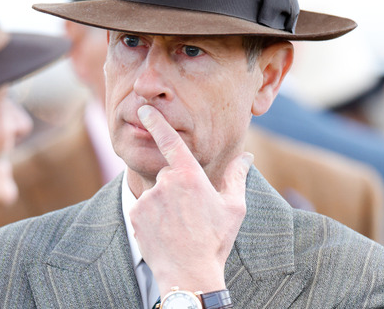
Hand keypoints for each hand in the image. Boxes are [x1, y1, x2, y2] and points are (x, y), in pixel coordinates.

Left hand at [130, 105, 252, 296]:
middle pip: (168, 174)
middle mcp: (165, 182)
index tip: (144, 109)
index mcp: (189, 175)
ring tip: (179, 226)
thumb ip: (237, 176)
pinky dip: (152, 217)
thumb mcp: (234, 207)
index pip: (169, 140)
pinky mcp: (135, 215)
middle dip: (177, 187)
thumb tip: (247, 156)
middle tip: (191, 214)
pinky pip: (144, 208)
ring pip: (156, 192)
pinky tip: (165, 232)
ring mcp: (148, 199)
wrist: (190, 274)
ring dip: (165, 203)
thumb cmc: (216, 240)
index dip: (156, 122)